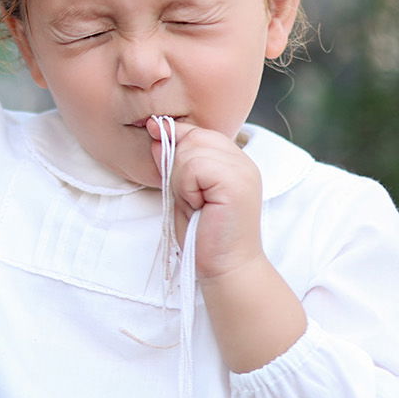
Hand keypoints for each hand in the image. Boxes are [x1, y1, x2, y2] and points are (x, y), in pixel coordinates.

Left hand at [150, 120, 264, 278]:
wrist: (224, 268)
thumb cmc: (203, 236)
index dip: (176, 136)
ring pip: (191, 150)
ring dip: (181, 180)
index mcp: (233, 161)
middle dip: (178, 165)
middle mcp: (242, 161)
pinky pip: (195, 167)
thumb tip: (156, 130)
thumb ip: (173, 162)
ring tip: (196, 204)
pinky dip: (187, 188)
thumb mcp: (182, 191)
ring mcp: (242, 170)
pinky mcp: (236, 182)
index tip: (156, 134)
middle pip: (194, 136)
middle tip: (190, 198)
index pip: (199, 132)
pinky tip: (199, 207)